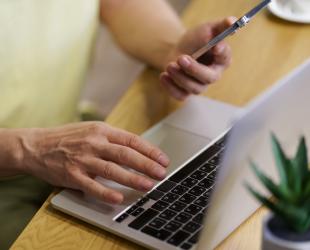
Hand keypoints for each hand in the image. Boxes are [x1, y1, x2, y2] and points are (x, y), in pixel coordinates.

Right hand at [19, 122, 168, 203]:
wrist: (36, 145)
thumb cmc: (66, 138)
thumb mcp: (91, 129)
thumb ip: (111, 138)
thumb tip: (136, 148)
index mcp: (101, 130)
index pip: (131, 140)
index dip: (149, 150)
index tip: (162, 159)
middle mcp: (94, 143)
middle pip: (125, 154)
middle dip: (146, 165)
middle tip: (161, 174)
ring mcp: (83, 159)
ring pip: (112, 169)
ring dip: (132, 178)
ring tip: (148, 185)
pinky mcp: (72, 175)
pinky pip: (92, 186)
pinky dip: (106, 192)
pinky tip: (118, 197)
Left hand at [160, 17, 236, 100]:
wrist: (178, 51)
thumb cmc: (196, 40)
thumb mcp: (207, 29)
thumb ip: (220, 25)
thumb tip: (232, 21)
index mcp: (222, 58)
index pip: (225, 57)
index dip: (221, 52)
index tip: (215, 46)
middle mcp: (213, 75)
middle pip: (208, 78)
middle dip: (194, 69)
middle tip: (181, 58)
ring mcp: (200, 86)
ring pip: (194, 88)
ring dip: (180, 77)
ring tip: (169, 65)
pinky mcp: (186, 92)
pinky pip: (180, 95)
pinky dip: (170, 87)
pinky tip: (163, 76)